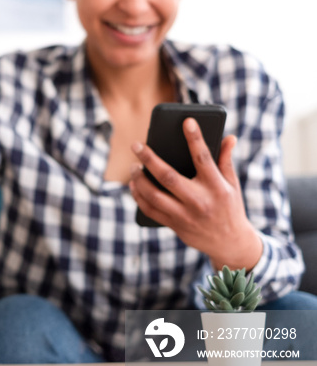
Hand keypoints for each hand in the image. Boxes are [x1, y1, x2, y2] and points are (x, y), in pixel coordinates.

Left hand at [129, 117, 262, 270]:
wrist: (230, 243)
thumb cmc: (230, 207)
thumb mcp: (232, 184)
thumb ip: (226, 160)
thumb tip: (229, 137)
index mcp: (216, 187)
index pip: (204, 158)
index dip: (195, 138)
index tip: (186, 121)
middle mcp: (199, 201)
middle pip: (168, 176)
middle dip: (149, 159)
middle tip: (136, 145)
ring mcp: (185, 215)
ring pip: (154, 195)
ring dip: (139, 179)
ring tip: (133, 167)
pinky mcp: (175, 226)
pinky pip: (150, 210)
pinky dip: (138, 196)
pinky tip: (134, 185)